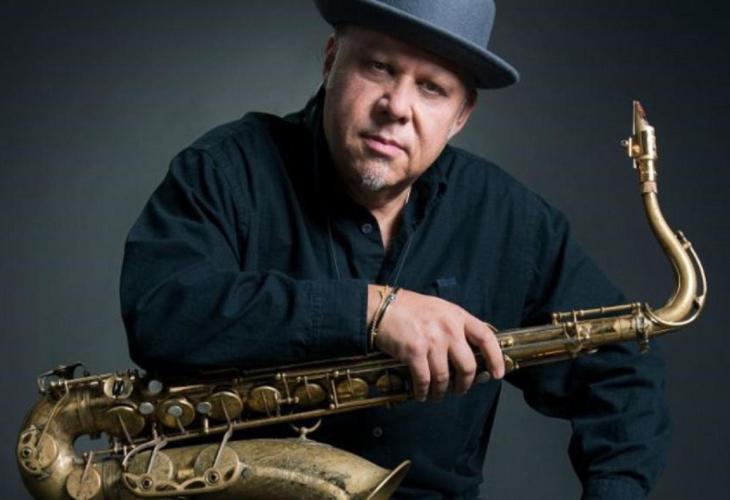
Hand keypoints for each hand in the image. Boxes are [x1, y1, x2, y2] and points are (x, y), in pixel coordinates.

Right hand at [368, 285, 503, 401]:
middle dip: (465, 384)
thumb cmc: (409, 308)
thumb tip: (467, 355)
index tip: (498, 374)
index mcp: (457, 316)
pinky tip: (421, 394)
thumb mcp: (439, 309)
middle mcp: (448, 328)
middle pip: (468, 366)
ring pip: (445, 378)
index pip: (486, 337)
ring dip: (441, 392)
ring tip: (436, 395)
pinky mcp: (414, 352)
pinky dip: (423, 391)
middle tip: (460, 390)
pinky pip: (424, 380)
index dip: (496, 358)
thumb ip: (455, 327)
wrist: (381, 307)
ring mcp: (432, 340)